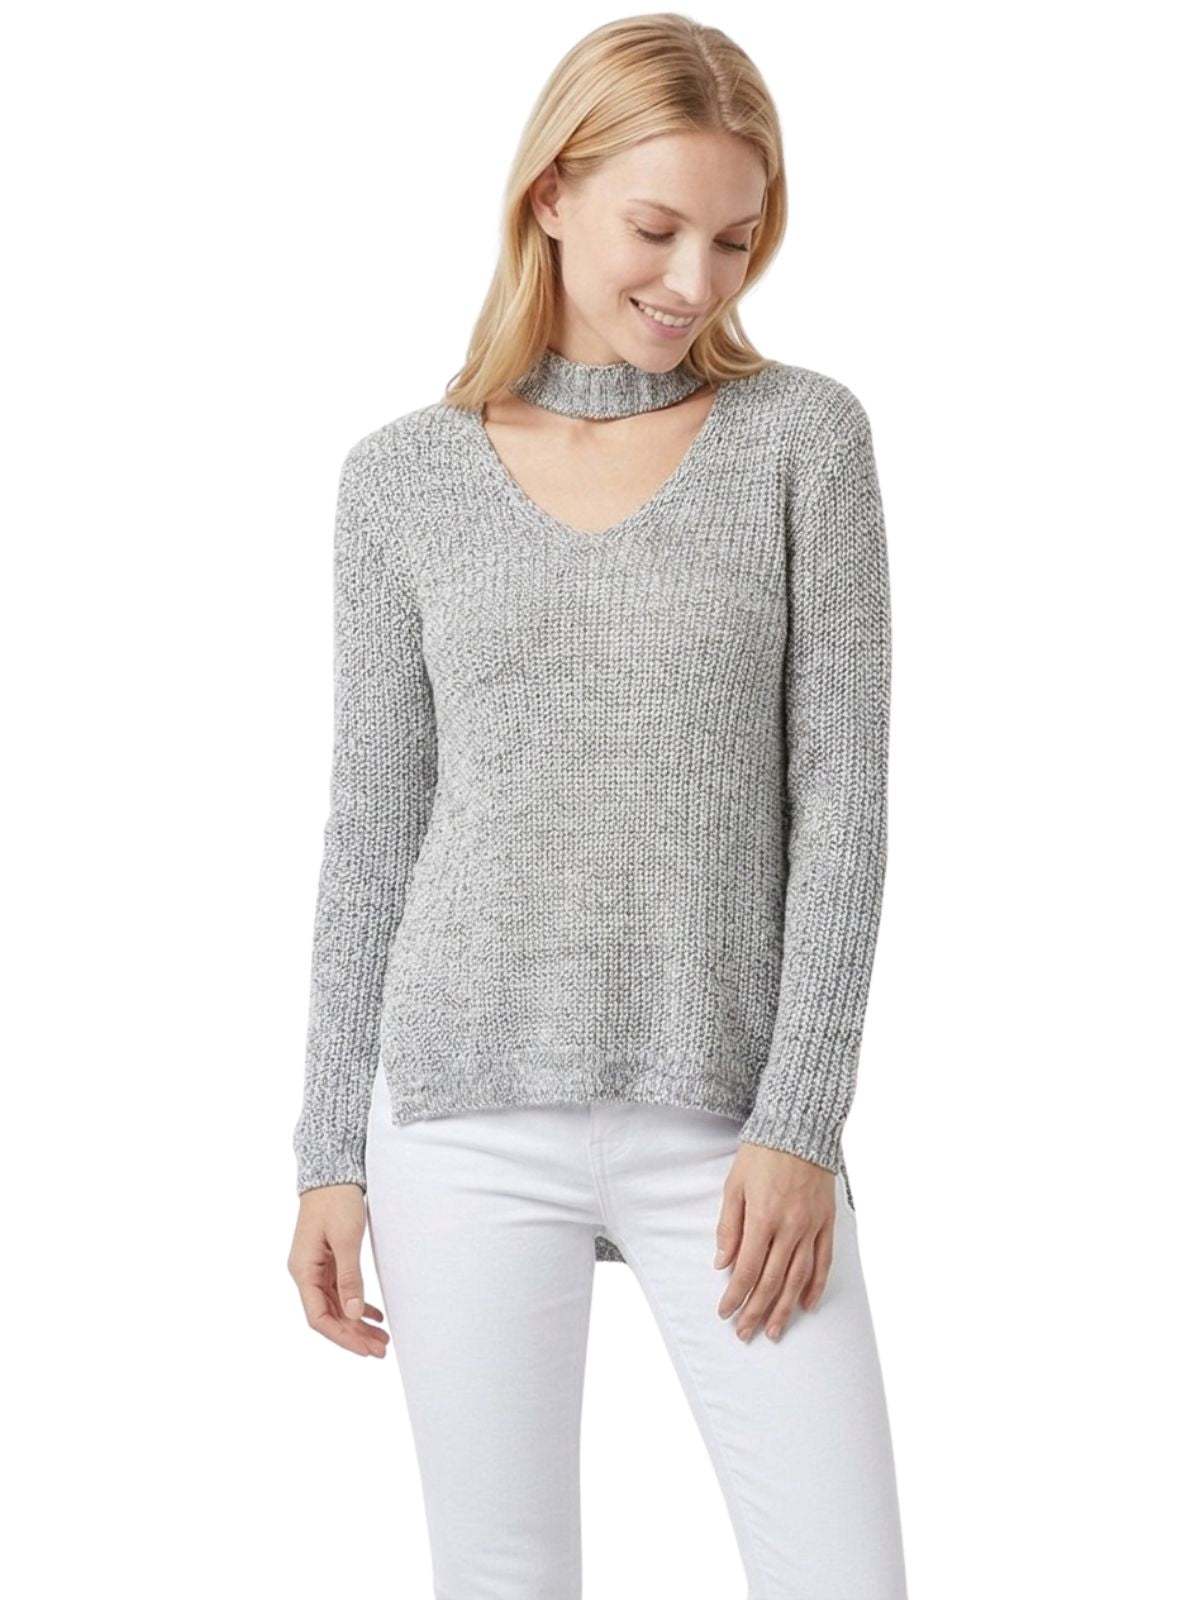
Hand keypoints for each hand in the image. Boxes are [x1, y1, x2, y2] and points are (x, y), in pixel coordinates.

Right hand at [288, 1184, 389, 1357]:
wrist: (332, 1171)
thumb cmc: (336, 1200)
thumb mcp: (347, 1238)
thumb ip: (350, 1277)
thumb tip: (353, 1314)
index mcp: (303, 1270)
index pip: (319, 1317)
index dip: (343, 1336)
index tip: (366, 1349)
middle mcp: (305, 1273)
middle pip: (328, 1315)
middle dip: (354, 1335)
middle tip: (381, 1350)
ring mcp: (315, 1267)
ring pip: (336, 1305)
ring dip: (357, 1322)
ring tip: (382, 1338)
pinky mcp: (327, 1260)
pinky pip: (340, 1291)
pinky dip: (356, 1304)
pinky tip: (374, 1314)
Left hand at [713, 1142, 836, 1341]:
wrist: (799, 1127)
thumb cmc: (761, 1152)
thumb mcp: (734, 1184)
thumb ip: (729, 1226)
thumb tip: (722, 1263)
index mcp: (762, 1217)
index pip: (746, 1269)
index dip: (735, 1295)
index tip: (725, 1312)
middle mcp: (789, 1227)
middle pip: (771, 1281)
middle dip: (756, 1311)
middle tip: (745, 1332)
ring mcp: (811, 1227)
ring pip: (798, 1278)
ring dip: (784, 1308)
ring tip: (775, 1330)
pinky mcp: (827, 1222)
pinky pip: (823, 1261)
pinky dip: (815, 1286)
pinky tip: (806, 1304)